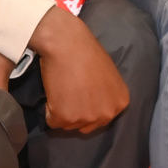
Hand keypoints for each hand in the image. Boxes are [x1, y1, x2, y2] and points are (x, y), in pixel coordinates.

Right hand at [29, 5, 129, 132]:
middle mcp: (108, 114)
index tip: (78, 93)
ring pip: (68, 125)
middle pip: (85, 126)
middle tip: (66, 92)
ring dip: (60, 111)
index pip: (101, 118)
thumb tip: (93, 101)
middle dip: (74, 112)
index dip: (86, 106)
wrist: (65, 41)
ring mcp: (87, 117)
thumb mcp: (108, 73)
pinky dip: (47, 110)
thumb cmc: (83, 49)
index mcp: (120, 102)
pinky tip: (51, 91)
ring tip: (59, 89)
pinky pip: (52, 122)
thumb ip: (105, 93)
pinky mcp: (65, 116)